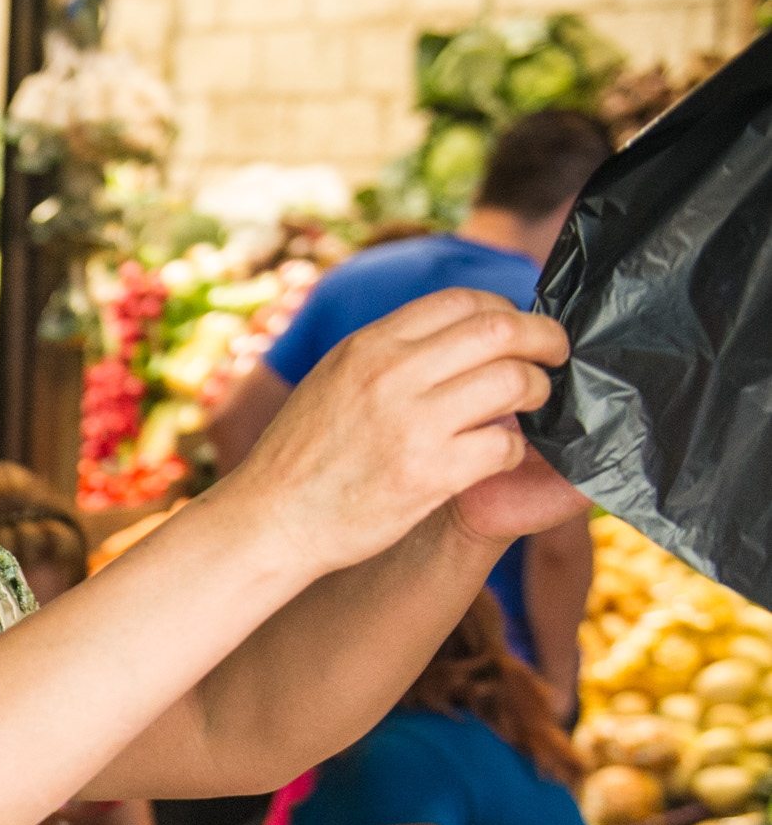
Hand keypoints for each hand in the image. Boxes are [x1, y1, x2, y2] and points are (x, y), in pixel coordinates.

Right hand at [229, 288, 569, 575]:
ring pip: (513, 383)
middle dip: (544, 341)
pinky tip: (502, 456)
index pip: (462, 302)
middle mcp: (390, 375)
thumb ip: (385, 356)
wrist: (268, 521)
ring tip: (532, 408)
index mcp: (368, 346)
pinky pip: (502, 447)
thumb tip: (449, 338)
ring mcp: (411, 424)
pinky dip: (513, 450)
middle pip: (500, 332)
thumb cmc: (300, 457)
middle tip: (555, 357)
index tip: (517, 333)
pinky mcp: (428, 474)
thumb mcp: (331, 381)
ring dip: (536, 393)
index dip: (504, 311)